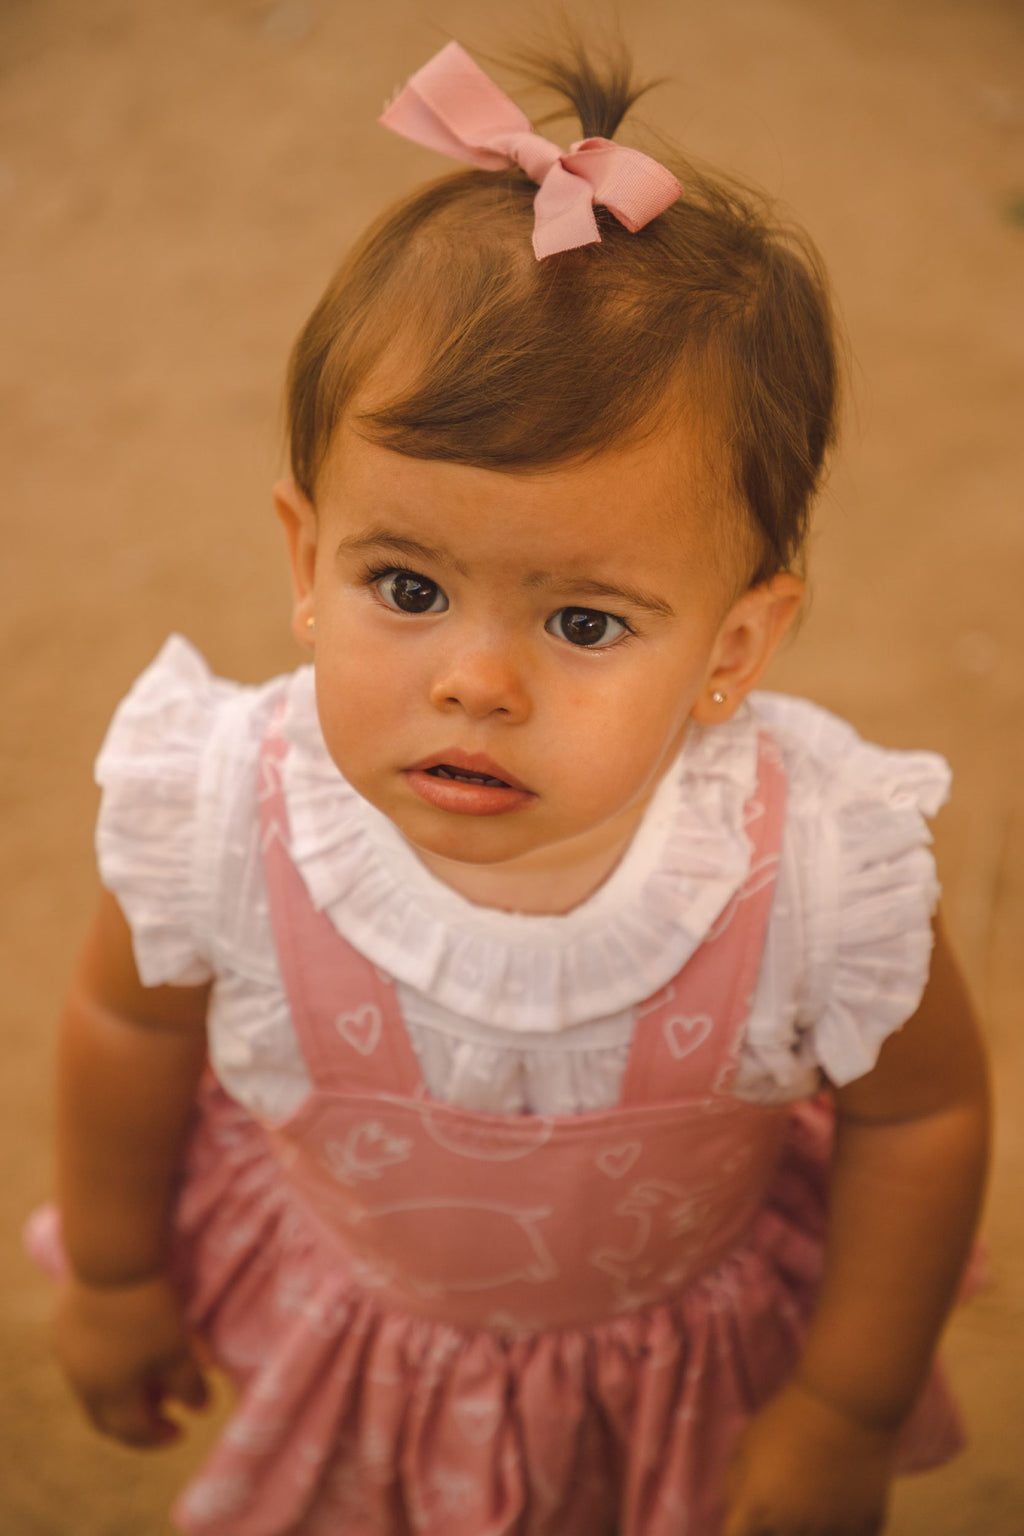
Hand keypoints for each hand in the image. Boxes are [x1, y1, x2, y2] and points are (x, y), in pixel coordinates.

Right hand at [53, 1271, 208, 1446]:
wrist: (110, 1258)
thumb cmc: (149, 1309)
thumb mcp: (177, 1349)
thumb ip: (190, 1385)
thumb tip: (202, 1410)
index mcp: (108, 1393)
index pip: (133, 1432)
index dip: (159, 1437)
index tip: (183, 1429)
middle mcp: (81, 1381)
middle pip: (106, 1418)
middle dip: (136, 1423)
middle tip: (163, 1415)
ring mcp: (67, 1353)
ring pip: (94, 1388)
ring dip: (122, 1393)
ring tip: (152, 1381)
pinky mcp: (64, 1326)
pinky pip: (85, 1360)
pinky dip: (108, 1367)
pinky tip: (128, 1349)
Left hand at [722, 1379, 896, 1535]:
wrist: (845, 1407)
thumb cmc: (788, 1418)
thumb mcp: (746, 1442)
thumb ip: (737, 1483)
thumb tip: (738, 1509)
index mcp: (756, 1508)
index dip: (744, 1527)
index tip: (751, 1518)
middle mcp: (789, 1529)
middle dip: (775, 1526)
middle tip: (786, 1494)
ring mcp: (829, 1533)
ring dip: (810, 1526)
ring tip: (817, 1497)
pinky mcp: (865, 1529)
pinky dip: (845, 1526)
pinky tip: (845, 1504)